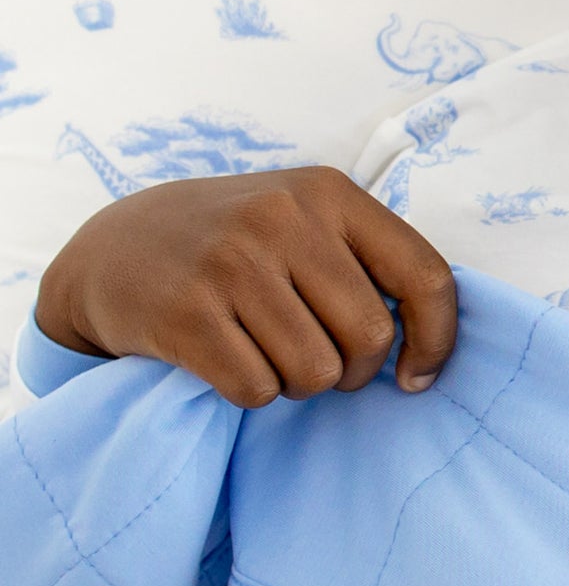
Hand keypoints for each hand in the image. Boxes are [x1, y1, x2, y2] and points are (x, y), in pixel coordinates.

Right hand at [34, 169, 458, 409]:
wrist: (115, 248)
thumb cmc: (234, 245)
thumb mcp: (302, 219)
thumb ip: (367, 261)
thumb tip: (432, 344)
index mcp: (329, 192)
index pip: (425, 275)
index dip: (437, 339)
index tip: (417, 376)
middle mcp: (283, 217)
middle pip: (370, 337)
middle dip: (354, 372)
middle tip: (320, 362)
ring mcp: (231, 262)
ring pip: (316, 372)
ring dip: (299, 385)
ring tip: (269, 356)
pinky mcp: (185, 312)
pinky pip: (258, 389)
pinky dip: (252, 393)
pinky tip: (230, 360)